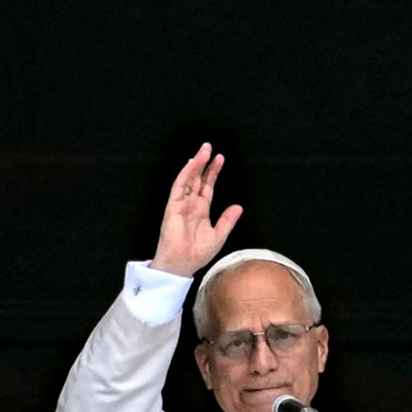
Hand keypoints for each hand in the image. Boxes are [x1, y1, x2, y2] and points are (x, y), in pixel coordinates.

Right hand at [150, 143, 243, 277]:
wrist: (183, 264)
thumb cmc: (198, 254)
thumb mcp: (219, 236)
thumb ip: (227, 220)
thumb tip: (239, 207)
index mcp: (201, 211)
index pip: (207, 186)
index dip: (213, 172)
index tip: (220, 159)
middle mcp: (191, 204)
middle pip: (197, 179)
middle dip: (203, 163)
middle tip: (209, 147)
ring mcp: (181, 204)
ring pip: (188, 179)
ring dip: (195, 164)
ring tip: (203, 151)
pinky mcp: (173, 207)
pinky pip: (179, 187)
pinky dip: (185, 175)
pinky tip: (192, 164)